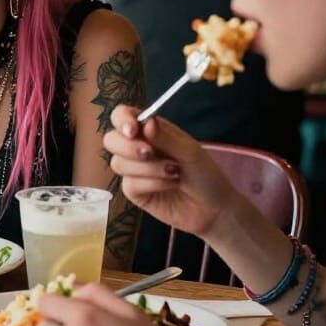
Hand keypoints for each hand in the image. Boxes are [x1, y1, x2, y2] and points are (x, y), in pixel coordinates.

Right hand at [101, 104, 234, 241]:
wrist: (214, 209)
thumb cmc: (206, 174)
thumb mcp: (190, 151)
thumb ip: (165, 137)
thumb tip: (145, 122)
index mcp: (150, 130)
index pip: (122, 116)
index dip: (122, 120)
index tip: (132, 131)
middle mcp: (138, 147)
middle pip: (111, 139)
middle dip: (128, 147)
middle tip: (149, 153)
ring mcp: (134, 171)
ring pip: (118, 163)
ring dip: (147, 168)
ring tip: (173, 172)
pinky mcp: (135, 192)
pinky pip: (129, 184)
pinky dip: (151, 183)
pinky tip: (169, 185)